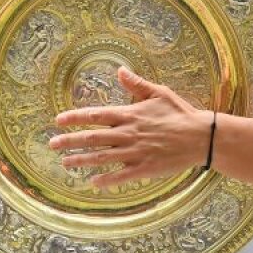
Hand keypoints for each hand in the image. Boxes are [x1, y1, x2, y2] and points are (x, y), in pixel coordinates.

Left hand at [48, 67, 211, 187]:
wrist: (200, 137)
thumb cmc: (180, 113)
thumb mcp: (159, 92)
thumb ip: (136, 84)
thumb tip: (120, 70)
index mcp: (130, 113)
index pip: (96, 115)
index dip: (75, 117)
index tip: (58, 120)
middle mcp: (128, 133)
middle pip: (93, 137)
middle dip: (70, 141)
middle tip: (52, 144)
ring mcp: (135, 152)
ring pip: (102, 157)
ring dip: (81, 160)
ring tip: (65, 162)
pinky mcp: (145, 168)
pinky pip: (121, 176)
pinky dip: (106, 179)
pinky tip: (93, 182)